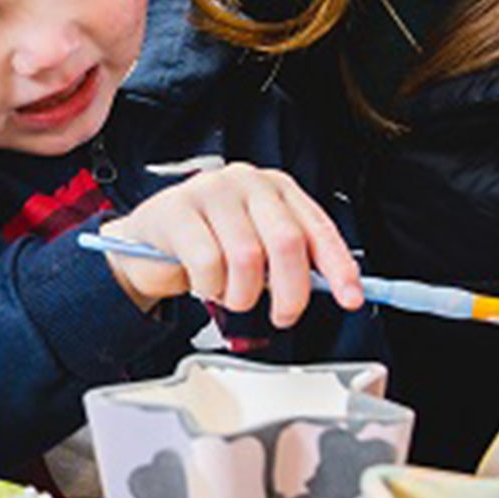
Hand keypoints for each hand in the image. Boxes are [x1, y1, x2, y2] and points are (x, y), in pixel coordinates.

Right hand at [99, 164, 362, 324]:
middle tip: (283, 316)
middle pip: (286, 242)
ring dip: (242, 294)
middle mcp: (247, 181)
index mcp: (277, 188)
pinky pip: (208, 263)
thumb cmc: (209, 244)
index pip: (318, 227)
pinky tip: (206, 285)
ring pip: (247, 258)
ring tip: (232, 295)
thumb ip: (290, 260)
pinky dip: (211, 288)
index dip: (338, 266)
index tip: (351, 299)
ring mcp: (211, 191)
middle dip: (290, 292)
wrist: (148, 241)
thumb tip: (333, 288)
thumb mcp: (257, 247)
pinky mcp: (177, 209)